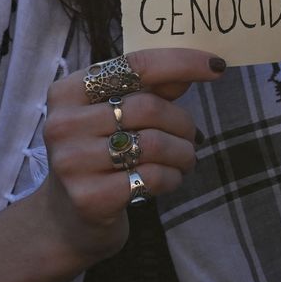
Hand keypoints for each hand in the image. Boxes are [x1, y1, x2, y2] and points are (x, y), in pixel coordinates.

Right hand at [38, 48, 225, 265]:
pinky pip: (151, 177)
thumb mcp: (117, 116)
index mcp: (69, 91)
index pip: (134, 65)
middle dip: (183, 123)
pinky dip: (172, 177)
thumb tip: (197, 67)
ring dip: (183, 153)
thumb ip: (153, 89)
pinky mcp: (88, 198)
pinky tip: (169, 180)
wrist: (67, 219)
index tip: (217, 66)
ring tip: (185, 160)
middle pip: (148, 108)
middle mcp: (63, 123)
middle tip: (193, 137)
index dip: (180, 62)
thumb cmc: (100, 156)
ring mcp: (72, 162)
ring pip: (153, 144)